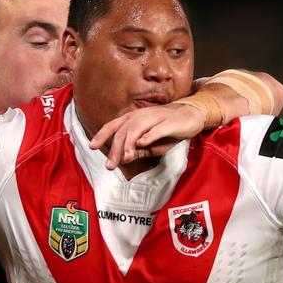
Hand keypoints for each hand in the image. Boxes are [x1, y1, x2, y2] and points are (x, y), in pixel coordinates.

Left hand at [89, 103, 206, 170]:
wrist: (191, 116)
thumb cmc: (169, 129)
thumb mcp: (151, 143)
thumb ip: (138, 149)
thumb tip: (124, 157)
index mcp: (134, 119)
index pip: (113, 126)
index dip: (102, 135)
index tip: (92, 147)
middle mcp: (140, 116)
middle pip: (123, 132)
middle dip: (115, 149)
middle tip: (110, 165)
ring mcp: (154, 118)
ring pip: (136, 130)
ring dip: (128, 144)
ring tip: (125, 158)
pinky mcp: (168, 123)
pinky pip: (155, 130)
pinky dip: (148, 136)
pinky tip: (141, 144)